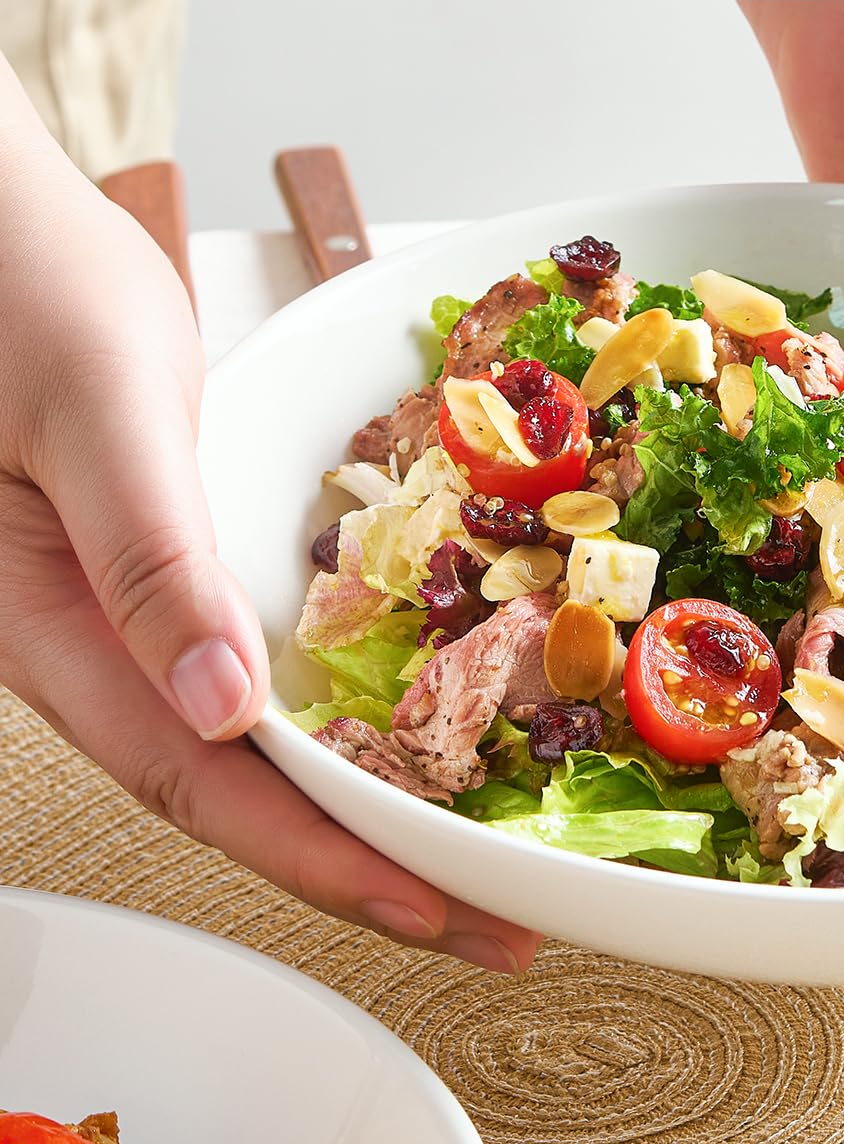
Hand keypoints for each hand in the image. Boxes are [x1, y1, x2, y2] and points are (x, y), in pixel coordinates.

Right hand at [0, 78, 540, 973]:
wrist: (0, 218)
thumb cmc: (24, 287)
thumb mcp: (97, 415)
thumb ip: (148, 560)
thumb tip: (223, 710)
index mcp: (56, 632)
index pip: (205, 787)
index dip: (326, 862)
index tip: (437, 912)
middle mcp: (94, 649)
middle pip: (236, 797)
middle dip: (366, 871)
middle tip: (494, 925)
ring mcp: (129, 621)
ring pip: (246, 754)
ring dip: (356, 815)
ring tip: (465, 868)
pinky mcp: (166, 580)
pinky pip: (254, 679)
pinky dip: (332, 729)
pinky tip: (395, 744)